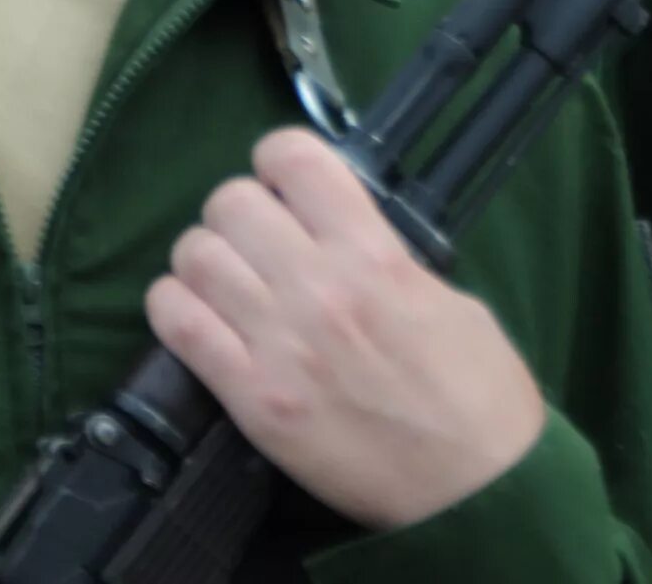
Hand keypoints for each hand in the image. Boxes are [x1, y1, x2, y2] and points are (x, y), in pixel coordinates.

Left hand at [142, 127, 544, 530]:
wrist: (476, 494)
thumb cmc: (478, 400)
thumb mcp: (450, 302)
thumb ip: (388, 259)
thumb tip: (340, 234)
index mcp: (373, 255)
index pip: (293, 158)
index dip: (278, 162)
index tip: (282, 185)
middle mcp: (317, 287)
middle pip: (230, 201)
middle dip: (238, 215)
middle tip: (255, 242)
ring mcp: (278, 342)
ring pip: (194, 255)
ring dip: (205, 262)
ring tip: (226, 283)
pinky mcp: (250, 397)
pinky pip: (177, 322)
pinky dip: (174, 307)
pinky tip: (195, 315)